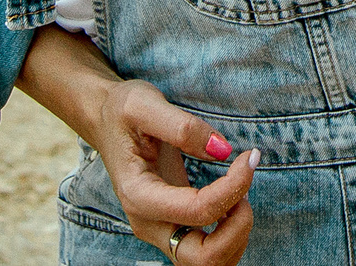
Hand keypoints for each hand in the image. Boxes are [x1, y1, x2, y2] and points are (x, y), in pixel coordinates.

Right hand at [85, 78, 257, 263]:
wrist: (107, 121)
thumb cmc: (124, 112)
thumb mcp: (145, 104)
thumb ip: (183, 127)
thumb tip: (222, 150)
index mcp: (140, 195)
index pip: (198, 211)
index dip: (234, 187)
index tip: (248, 156)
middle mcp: (149, 223)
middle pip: (202, 259)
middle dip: (237, 228)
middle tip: (245, 189)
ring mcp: (161, 230)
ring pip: (208, 262)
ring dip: (236, 234)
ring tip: (240, 192)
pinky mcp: (173, 228)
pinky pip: (208, 252)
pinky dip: (231, 235)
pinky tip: (233, 202)